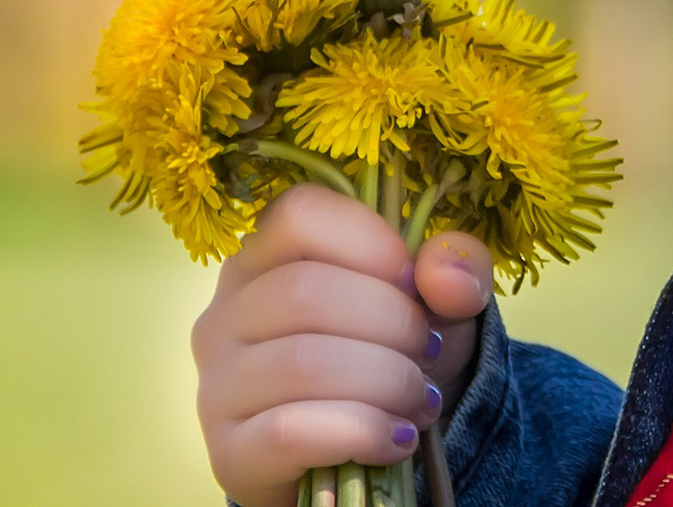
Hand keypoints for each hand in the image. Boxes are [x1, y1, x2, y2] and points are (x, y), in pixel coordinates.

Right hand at [194, 183, 496, 506]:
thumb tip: (445, 279)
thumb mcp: (437, 302)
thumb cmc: (392, 357)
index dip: (370, 242)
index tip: (414, 283)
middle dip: (394, 323)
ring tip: (421, 400)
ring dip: (386, 382)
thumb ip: (454, 268)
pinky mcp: (229, 452)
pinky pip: (289, 432)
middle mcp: (226, 314)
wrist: (364, 456)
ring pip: (302, 364)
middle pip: (306, 291)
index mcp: (266, 258)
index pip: (298, 214)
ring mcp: (218, 385)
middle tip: (430, 354)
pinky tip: (395, 439)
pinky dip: (362, 432)